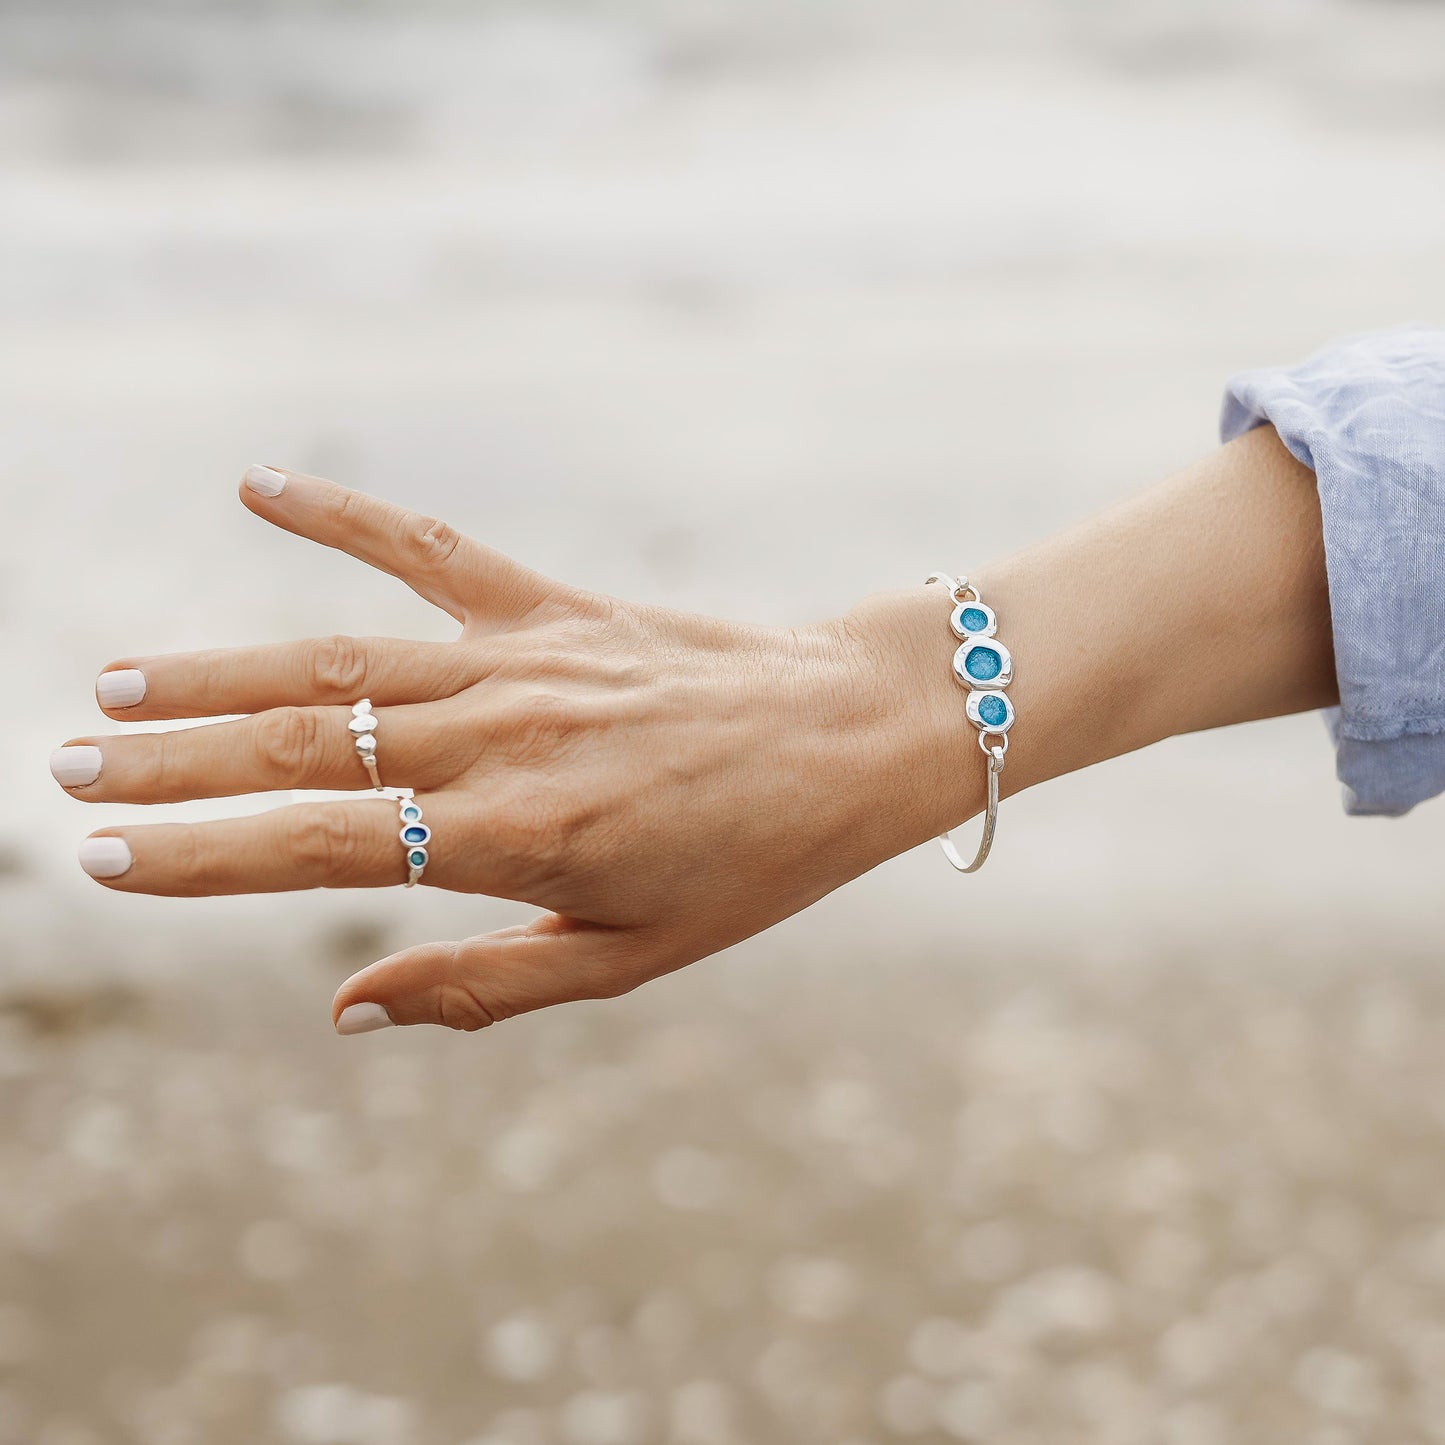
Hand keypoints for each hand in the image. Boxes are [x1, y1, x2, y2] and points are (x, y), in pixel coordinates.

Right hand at [52, 467, 970, 1033]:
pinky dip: (343, 514)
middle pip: (305, 744)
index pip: (319, 846)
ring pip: (339, 657)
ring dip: (218, 669)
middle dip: (175, 764)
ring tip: (118, 683)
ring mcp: (525, 659)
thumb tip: (344, 1010)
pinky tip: (259, 486)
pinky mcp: (556, 604)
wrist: (854, 737)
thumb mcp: (630, 958)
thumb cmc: (753, 862)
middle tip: (67, 769)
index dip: (202, 855)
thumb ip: (481, 986)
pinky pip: (431, 550)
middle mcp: (504, 740)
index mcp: (518, 842)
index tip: (107, 859)